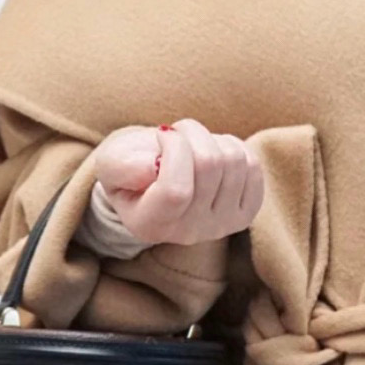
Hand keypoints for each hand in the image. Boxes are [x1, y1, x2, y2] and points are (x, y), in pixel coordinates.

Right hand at [91, 117, 263, 245]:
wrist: (154, 180)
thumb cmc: (130, 166)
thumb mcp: (111, 162)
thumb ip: (121, 166)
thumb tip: (153, 168)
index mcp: (150, 225)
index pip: (176, 190)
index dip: (174, 149)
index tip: (163, 133)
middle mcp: (189, 233)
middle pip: (209, 167)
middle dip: (192, 133)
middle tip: (176, 132)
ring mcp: (222, 226)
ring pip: (234, 160)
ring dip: (211, 138)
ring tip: (192, 145)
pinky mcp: (246, 213)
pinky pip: (253, 165)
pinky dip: (232, 147)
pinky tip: (212, 153)